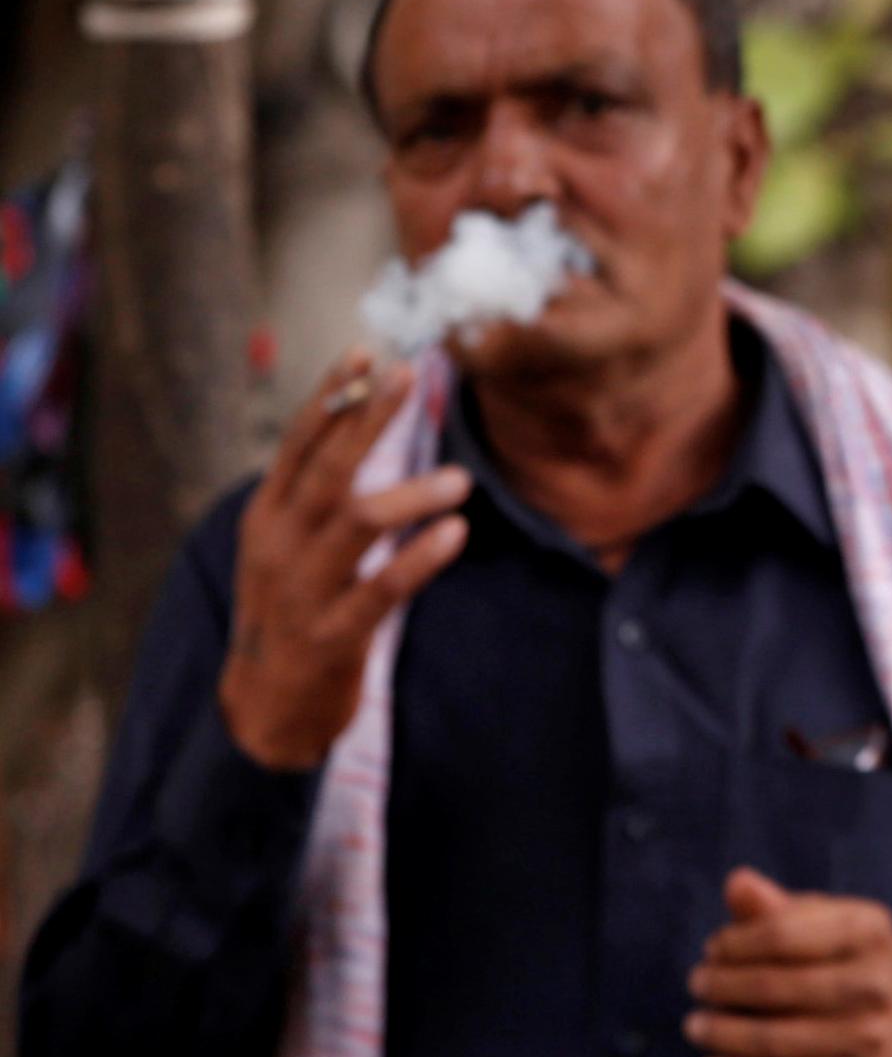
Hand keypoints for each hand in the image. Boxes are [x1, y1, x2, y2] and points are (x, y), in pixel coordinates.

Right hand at [218, 349, 471, 770]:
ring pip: (356, 524)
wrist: (266, 706)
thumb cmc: (291, 606)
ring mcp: (303, 590)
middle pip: (328, 469)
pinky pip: (381, 589)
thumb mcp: (286, 543)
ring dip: (411, 495)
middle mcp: (279, 544)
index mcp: (267, 515)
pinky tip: (456, 534)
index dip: (331, 397)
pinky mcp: (333, 634)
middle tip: (410, 375)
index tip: (365, 350)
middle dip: (368, 419)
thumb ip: (315, 491)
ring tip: (461, 479)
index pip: (297, 444)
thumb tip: (357, 416)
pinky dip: (419, 559)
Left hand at [686, 868, 891, 1056]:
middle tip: (697, 984)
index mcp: (869, 930)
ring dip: (724, 1034)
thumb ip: (777, 906)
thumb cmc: (851, 956)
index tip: (712, 948)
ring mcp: (870, 1039)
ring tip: (696, 1025)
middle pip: (778, 988)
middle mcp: (877, 984)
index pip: (785, 934)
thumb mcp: (826, 921)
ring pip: (778, 1041)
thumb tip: (737, 883)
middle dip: (724, 987)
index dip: (737, 943)